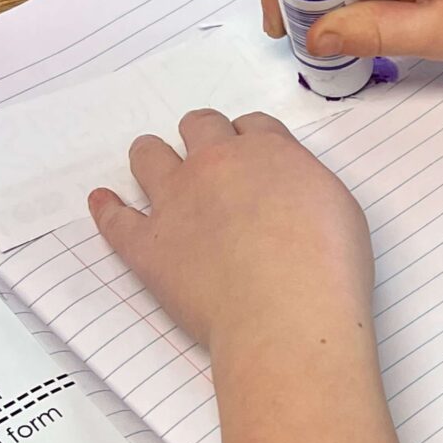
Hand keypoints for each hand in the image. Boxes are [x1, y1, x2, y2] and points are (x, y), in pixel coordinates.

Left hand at [88, 110, 372, 349]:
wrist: (288, 317)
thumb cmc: (328, 268)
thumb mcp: (339, 207)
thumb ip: (305, 185)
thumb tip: (286, 191)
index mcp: (267, 151)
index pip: (252, 126)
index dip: (251, 141)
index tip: (254, 160)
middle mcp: (215, 164)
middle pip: (199, 126)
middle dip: (205, 139)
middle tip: (213, 165)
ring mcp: (175, 202)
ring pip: (149, 155)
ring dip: (153, 156)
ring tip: (156, 167)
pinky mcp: (148, 246)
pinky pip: (116, 219)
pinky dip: (107, 208)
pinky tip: (103, 202)